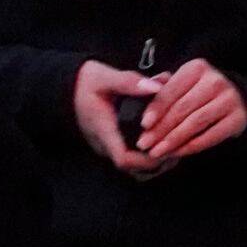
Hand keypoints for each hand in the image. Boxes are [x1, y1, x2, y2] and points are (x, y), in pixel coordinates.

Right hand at [73, 60, 170, 177]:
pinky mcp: (114, 143)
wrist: (66, 87)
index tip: (168, 147)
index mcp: (104, 130)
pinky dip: (150, 155)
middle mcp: (106, 144)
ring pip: (135, 168)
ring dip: (157, 162)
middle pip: (134, 170)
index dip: (148, 160)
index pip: (124, 159)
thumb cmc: (83, 82)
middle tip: (180, 145)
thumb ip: (129, 82)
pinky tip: (164, 138)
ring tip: (176, 145)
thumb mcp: (103, 76)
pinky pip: (133, 158)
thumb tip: (156, 87)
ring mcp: (109, 146)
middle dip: (159, 162)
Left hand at [137, 58, 246, 161]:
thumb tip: (144, 88)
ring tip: (157, 152)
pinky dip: (191, 146)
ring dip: (173, 140)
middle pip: (182, 108)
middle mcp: (215, 81)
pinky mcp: (238, 118)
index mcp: (197, 68)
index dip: (156, 109)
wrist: (237, 97)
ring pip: (195, 123)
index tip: (143, 125)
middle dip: (161, 128)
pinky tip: (176, 153)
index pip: (171, 90)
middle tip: (145, 144)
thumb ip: (163, 86)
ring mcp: (229, 99)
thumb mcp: (182, 81)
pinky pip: (210, 136)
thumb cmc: (199, 90)